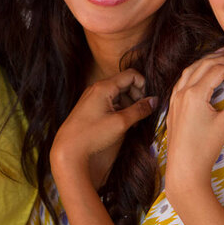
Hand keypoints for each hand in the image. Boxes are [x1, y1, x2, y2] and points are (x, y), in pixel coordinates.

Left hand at [51, 68, 156, 190]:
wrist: (68, 149)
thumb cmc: (92, 135)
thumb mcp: (121, 122)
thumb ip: (140, 110)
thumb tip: (155, 100)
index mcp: (104, 87)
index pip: (131, 75)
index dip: (143, 85)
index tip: (148, 102)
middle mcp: (97, 88)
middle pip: (125, 83)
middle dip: (137, 96)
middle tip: (142, 113)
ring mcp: (93, 97)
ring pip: (118, 93)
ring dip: (129, 104)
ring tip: (133, 122)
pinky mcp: (90, 107)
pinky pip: (110, 102)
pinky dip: (120, 109)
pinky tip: (123, 124)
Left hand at [166, 48, 223, 197]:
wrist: (184, 169)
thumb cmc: (205, 148)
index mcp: (194, 94)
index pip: (219, 71)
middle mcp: (182, 92)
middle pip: (205, 65)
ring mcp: (175, 98)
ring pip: (191, 70)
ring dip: (208, 61)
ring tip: (223, 55)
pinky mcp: (174, 105)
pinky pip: (184, 80)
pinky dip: (196, 71)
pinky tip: (204, 73)